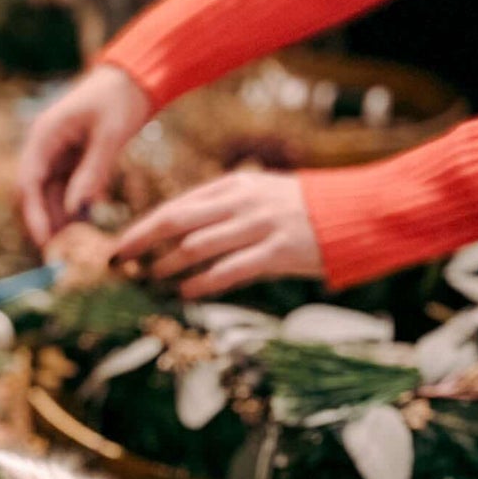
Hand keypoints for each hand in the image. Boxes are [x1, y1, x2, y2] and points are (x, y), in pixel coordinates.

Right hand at [18, 64, 151, 246]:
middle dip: (41, 223)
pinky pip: (65, 190)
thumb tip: (75, 212)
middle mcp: (44, 147)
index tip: (43, 242)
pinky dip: (72, 208)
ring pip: (49, 195)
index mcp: (44, 136)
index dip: (32, 215)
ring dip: (57, 219)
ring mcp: (57, 154)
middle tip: (55, 254)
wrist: (136, 77)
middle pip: (32, 194)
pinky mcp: (72, 159)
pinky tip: (83, 225)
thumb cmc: (121, 99)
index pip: (27, 183)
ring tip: (73, 246)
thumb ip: (92, 173)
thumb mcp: (110, 136)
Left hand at [112, 169, 323, 297]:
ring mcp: (259, 226)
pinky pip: (228, 270)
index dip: (144, 225)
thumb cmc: (308, 209)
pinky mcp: (276, 252)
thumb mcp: (264, 194)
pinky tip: (185, 293)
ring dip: (167, 264)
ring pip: (196, 245)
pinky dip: (201, 283)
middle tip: (117, 260)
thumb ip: (227, 206)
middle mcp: (242, 202)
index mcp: (236, 185)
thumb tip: (185, 228)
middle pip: (176, 220)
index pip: (177, 205)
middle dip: (141, 241)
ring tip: (149, 279)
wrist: (360, 211)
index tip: (122, 243)